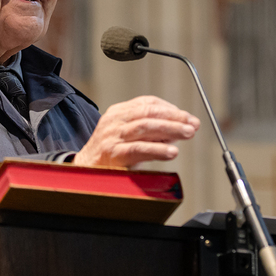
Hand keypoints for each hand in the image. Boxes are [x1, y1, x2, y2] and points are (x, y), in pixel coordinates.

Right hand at [73, 96, 199, 167]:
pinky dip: (157, 150)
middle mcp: (114, 121)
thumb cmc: (109, 154)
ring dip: (170, 129)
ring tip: (187, 133)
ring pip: (145, 127)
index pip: (147, 103)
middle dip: (174, 117)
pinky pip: (138, 149)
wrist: (82, 172)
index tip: (187, 117)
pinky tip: (171, 152)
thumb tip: (179, 129)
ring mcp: (112, 137)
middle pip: (149, 113)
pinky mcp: (112, 154)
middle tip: (192, 124)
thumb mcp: (126, 136)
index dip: (170, 108)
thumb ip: (150, 132)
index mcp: (118, 112)